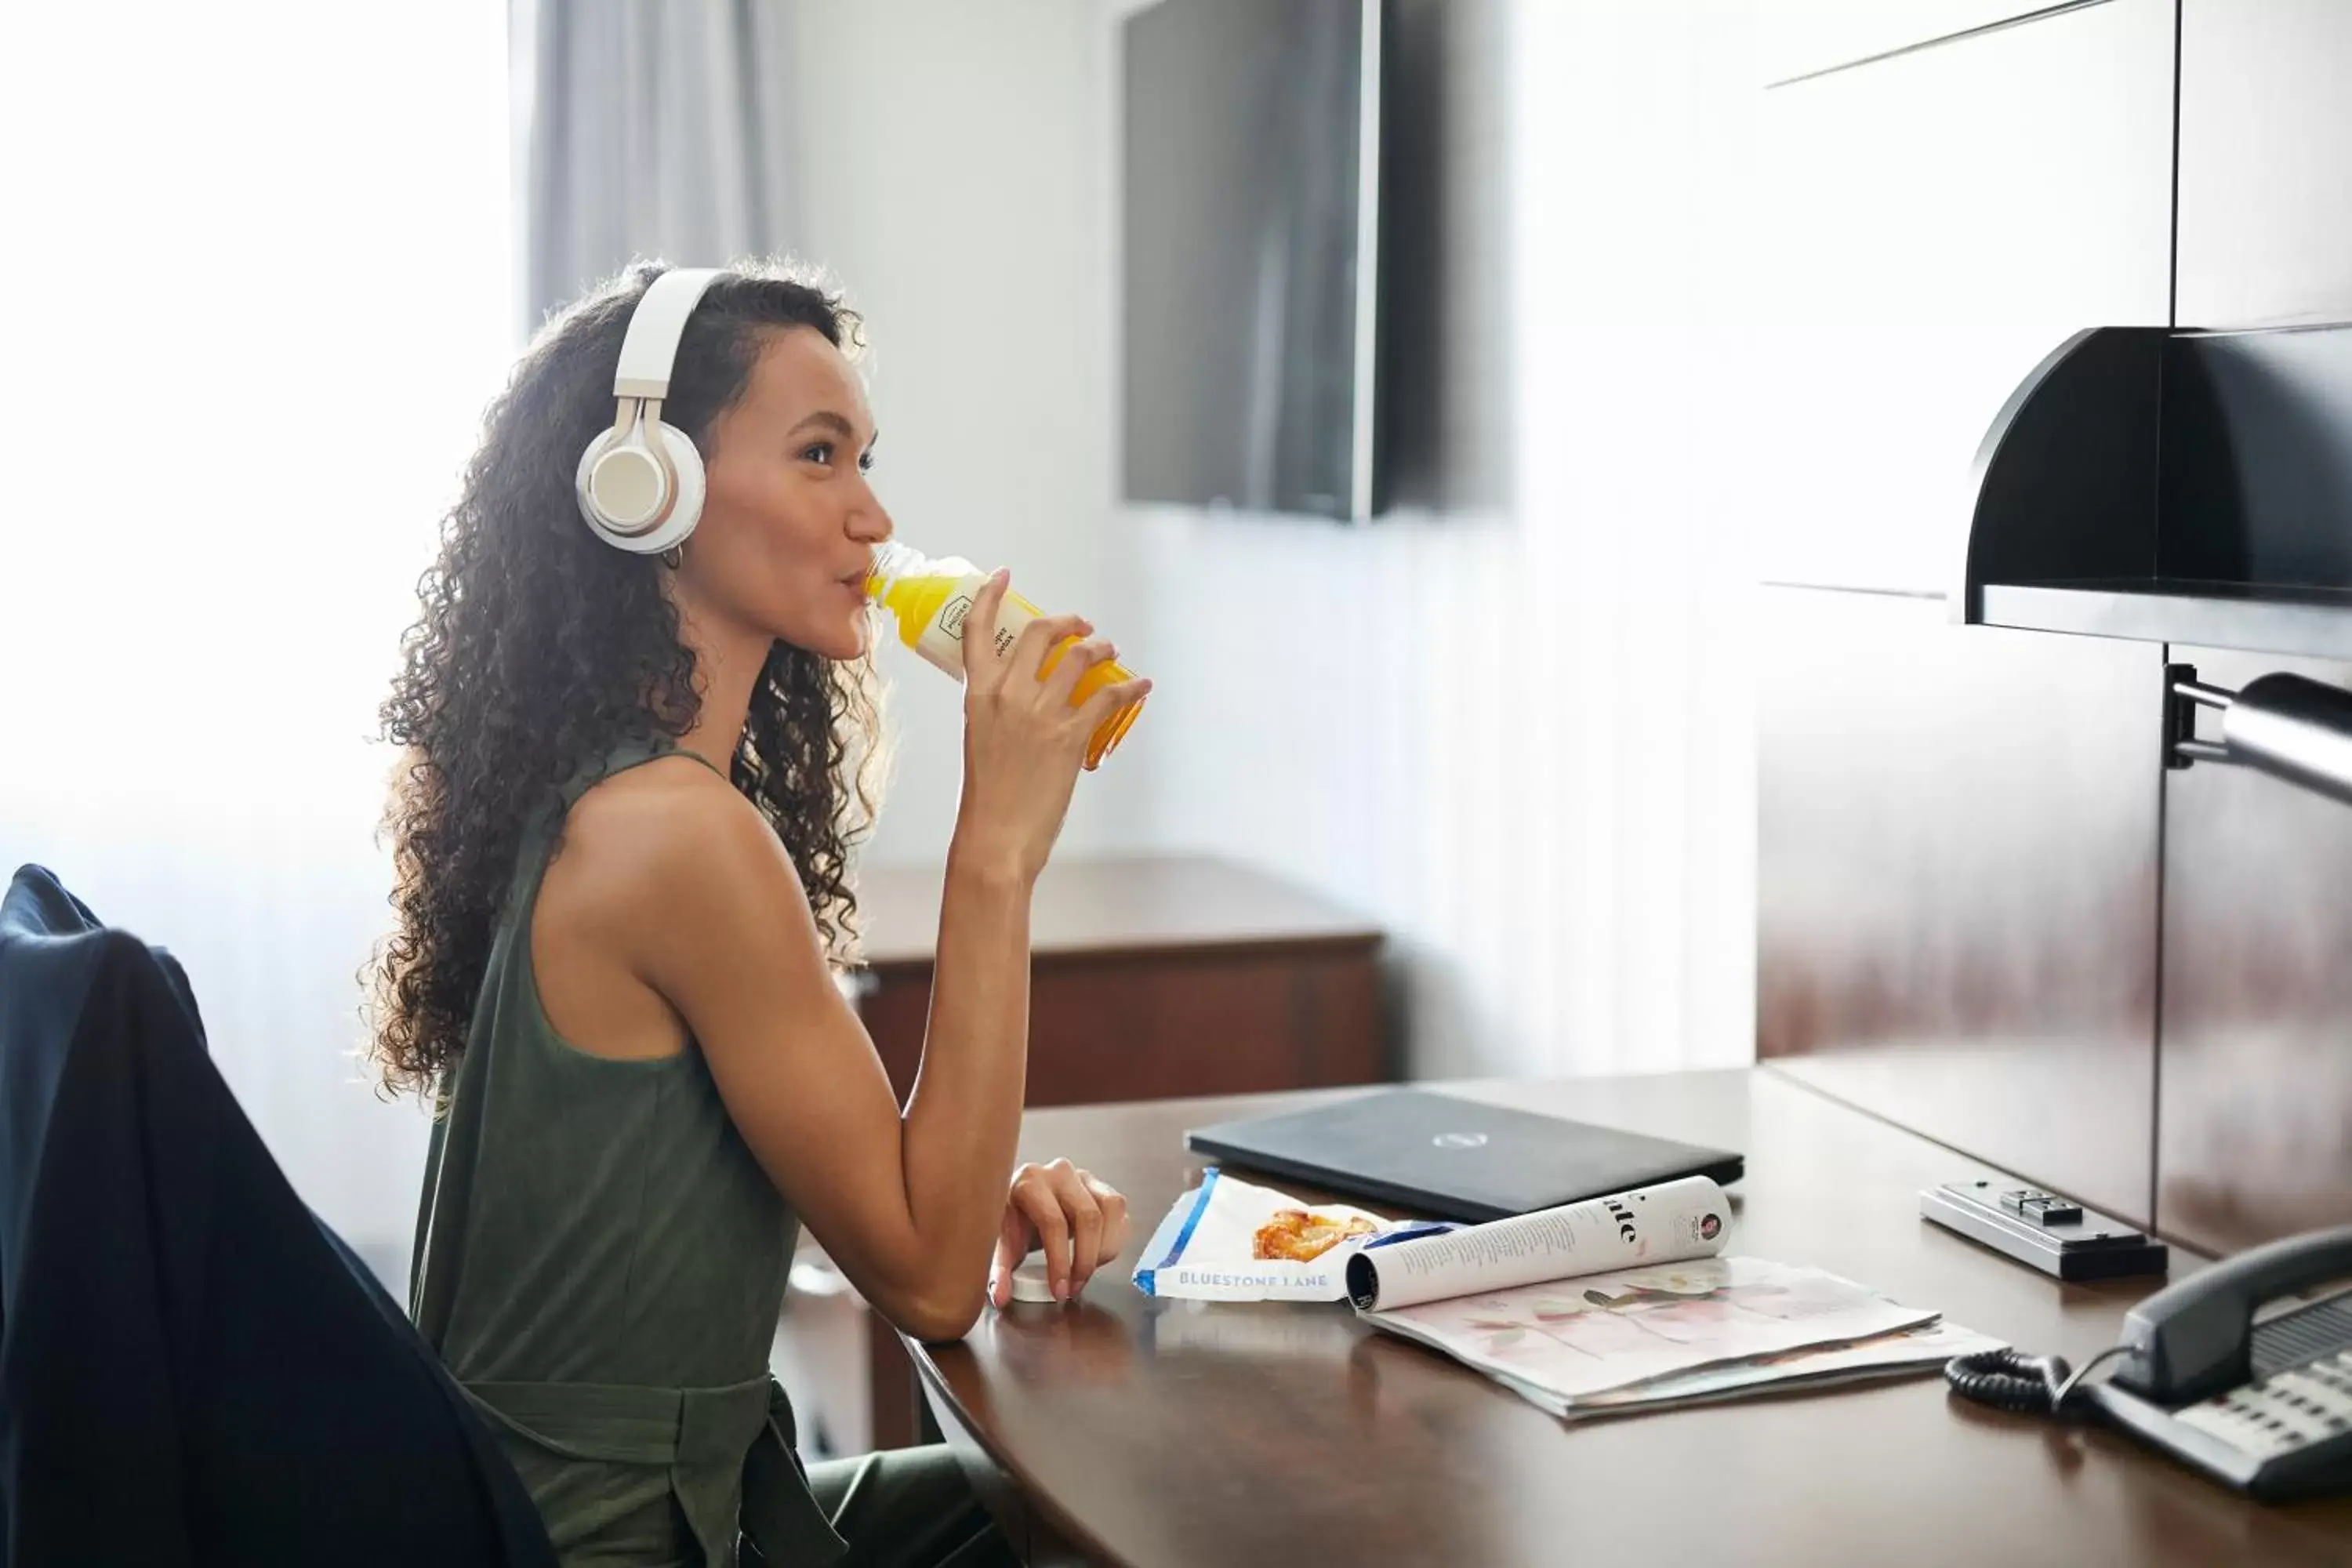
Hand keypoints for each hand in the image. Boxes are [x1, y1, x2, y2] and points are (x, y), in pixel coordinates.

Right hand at [952, 571, 1151, 882]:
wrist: (995, 837)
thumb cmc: (987, 798)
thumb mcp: (981, 740)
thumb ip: (998, 713)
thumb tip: (1024, 702)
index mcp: (977, 695)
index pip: (978, 631)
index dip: (992, 597)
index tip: (1003, 577)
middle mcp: (1007, 694)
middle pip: (1042, 633)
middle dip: (1068, 622)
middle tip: (1082, 626)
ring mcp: (1040, 712)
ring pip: (1079, 656)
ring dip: (1100, 648)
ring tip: (1110, 651)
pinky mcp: (1070, 735)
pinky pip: (1108, 696)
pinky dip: (1130, 688)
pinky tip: (1141, 685)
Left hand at [989, 1159, 1130, 1306]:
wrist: (1021, 1201)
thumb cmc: (1010, 1220)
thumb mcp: (999, 1243)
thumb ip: (998, 1270)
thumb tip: (1000, 1297)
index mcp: (1030, 1182)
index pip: (1053, 1222)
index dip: (1060, 1261)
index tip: (1060, 1290)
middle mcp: (1060, 1173)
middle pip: (1088, 1217)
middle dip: (1085, 1260)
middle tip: (1074, 1288)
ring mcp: (1084, 1177)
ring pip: (1111, 1210)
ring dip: (1104, 1250)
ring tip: (1086, 1273)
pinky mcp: (1101, 1187)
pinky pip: (1120, 1212)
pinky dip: (1114, 1239)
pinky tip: (1097, 1257)